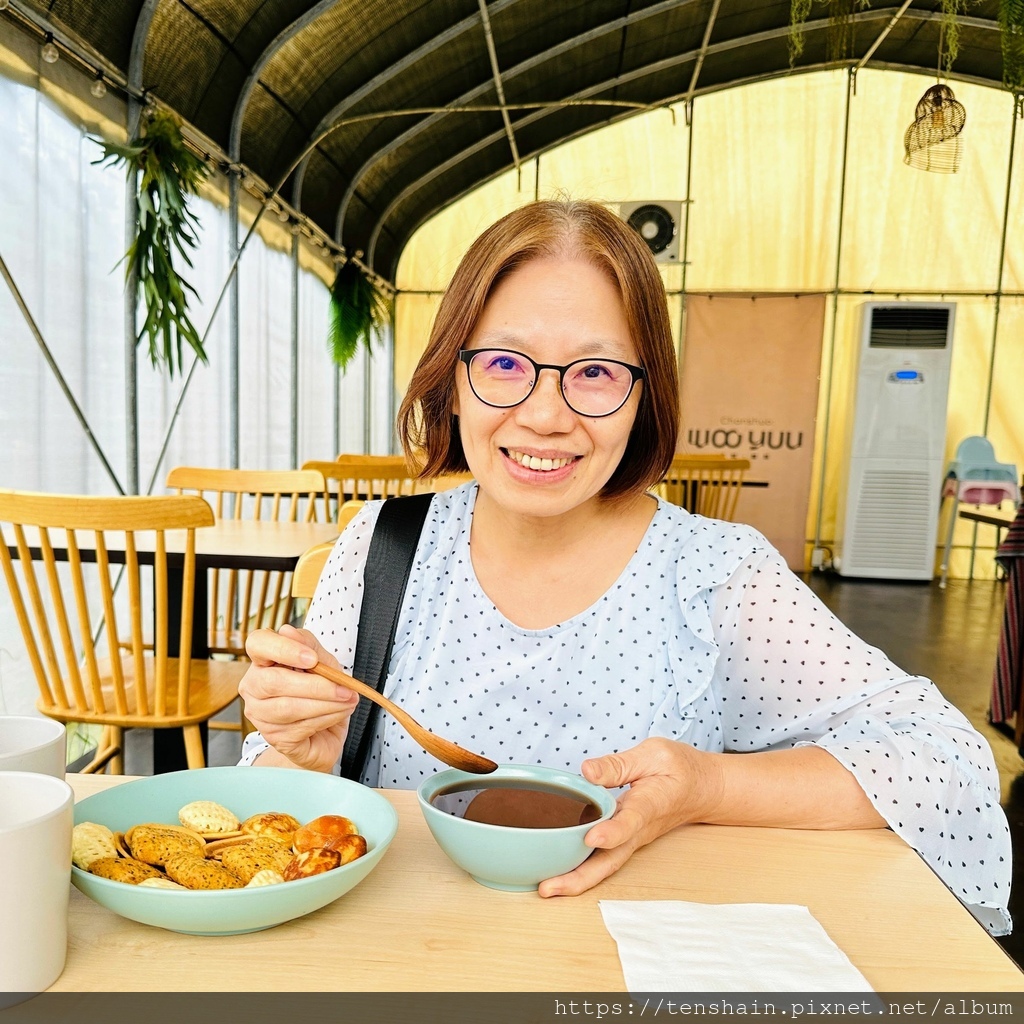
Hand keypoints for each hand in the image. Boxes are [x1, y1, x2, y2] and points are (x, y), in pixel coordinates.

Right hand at [239, 625, 359, 772]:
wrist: (325, 730)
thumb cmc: (320, 690)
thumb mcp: (323, 662)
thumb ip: (309, 646)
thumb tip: (288, 632)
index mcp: (263, 660)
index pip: (257, 644)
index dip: (282, 649)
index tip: (311, 658)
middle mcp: (253, 686)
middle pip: (273, 682)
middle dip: (315, 685)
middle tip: (344, 688)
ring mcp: (259, 714)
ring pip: (288, 708)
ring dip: (326, 704)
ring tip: (348, 700)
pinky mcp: (273, 737)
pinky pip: (299, 727)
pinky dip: (326, 719)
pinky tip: (339, 713)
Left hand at [537, 738, 723, 896]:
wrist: (703, 789)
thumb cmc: (679, 769)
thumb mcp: (653, 754)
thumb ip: (618, 764)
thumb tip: (586, 771)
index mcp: (648, 804)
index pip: (629, 822)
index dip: (611, 831)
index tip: (592, 837)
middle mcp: (639, 829)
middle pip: (611, 860)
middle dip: (580, 877)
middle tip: (549, 887)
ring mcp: (633, 839)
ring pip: (606, 865)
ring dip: (577, 880)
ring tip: (546, 888)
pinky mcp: (627, 840)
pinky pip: (605, 860)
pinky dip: (583, 871)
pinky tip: (558, 873)